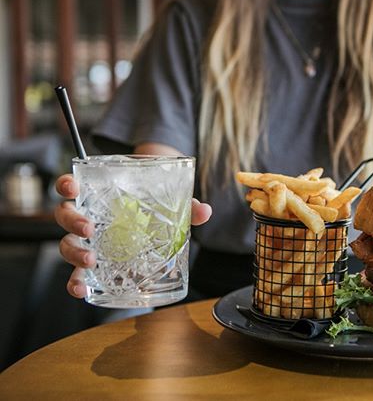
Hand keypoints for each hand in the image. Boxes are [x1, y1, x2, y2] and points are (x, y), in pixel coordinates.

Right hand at [54, 173, 212, 298]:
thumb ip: (185, 205)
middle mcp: (87, 215)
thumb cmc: (154, 202)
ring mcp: (89, 240)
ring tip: (90, 259)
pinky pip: (78, 273)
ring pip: (67, 244)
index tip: (71, 187)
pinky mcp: (95, 262)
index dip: (66, 185)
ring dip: (74, 252)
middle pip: (65, 216)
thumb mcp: (168, 199)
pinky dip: (76, 282)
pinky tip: (81, 290)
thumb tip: (204, 211)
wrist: (155, 215)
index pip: (71, 186)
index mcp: (98, 194)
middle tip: (89, 229)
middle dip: (73, 222)